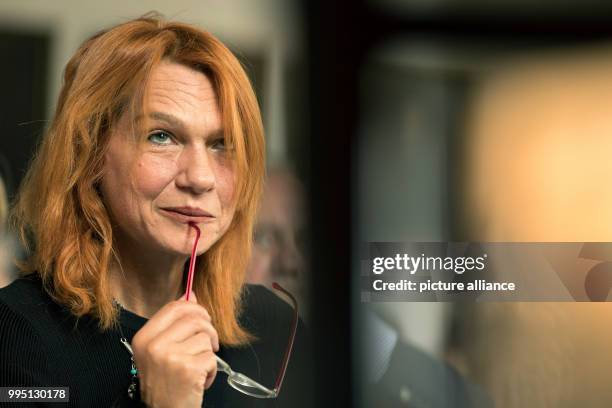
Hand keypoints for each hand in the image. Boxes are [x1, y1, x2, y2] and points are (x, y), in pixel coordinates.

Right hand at [131, 291, 218, 407]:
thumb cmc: (165, 382)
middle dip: (208, 329)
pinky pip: (212, 357)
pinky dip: (212, 369)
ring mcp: (171, 357)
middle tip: (210, 343)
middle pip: (194, 319)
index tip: (202, 319)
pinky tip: (200, 379)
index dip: (194, 308)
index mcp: (144, 337)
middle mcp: (154, 346)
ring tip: (198, 367)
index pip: (174, 307)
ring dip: (208, 354)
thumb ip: (174, 323)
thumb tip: (190, 296)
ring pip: (205, 338)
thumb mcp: (160, 351)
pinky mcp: (189, 369)